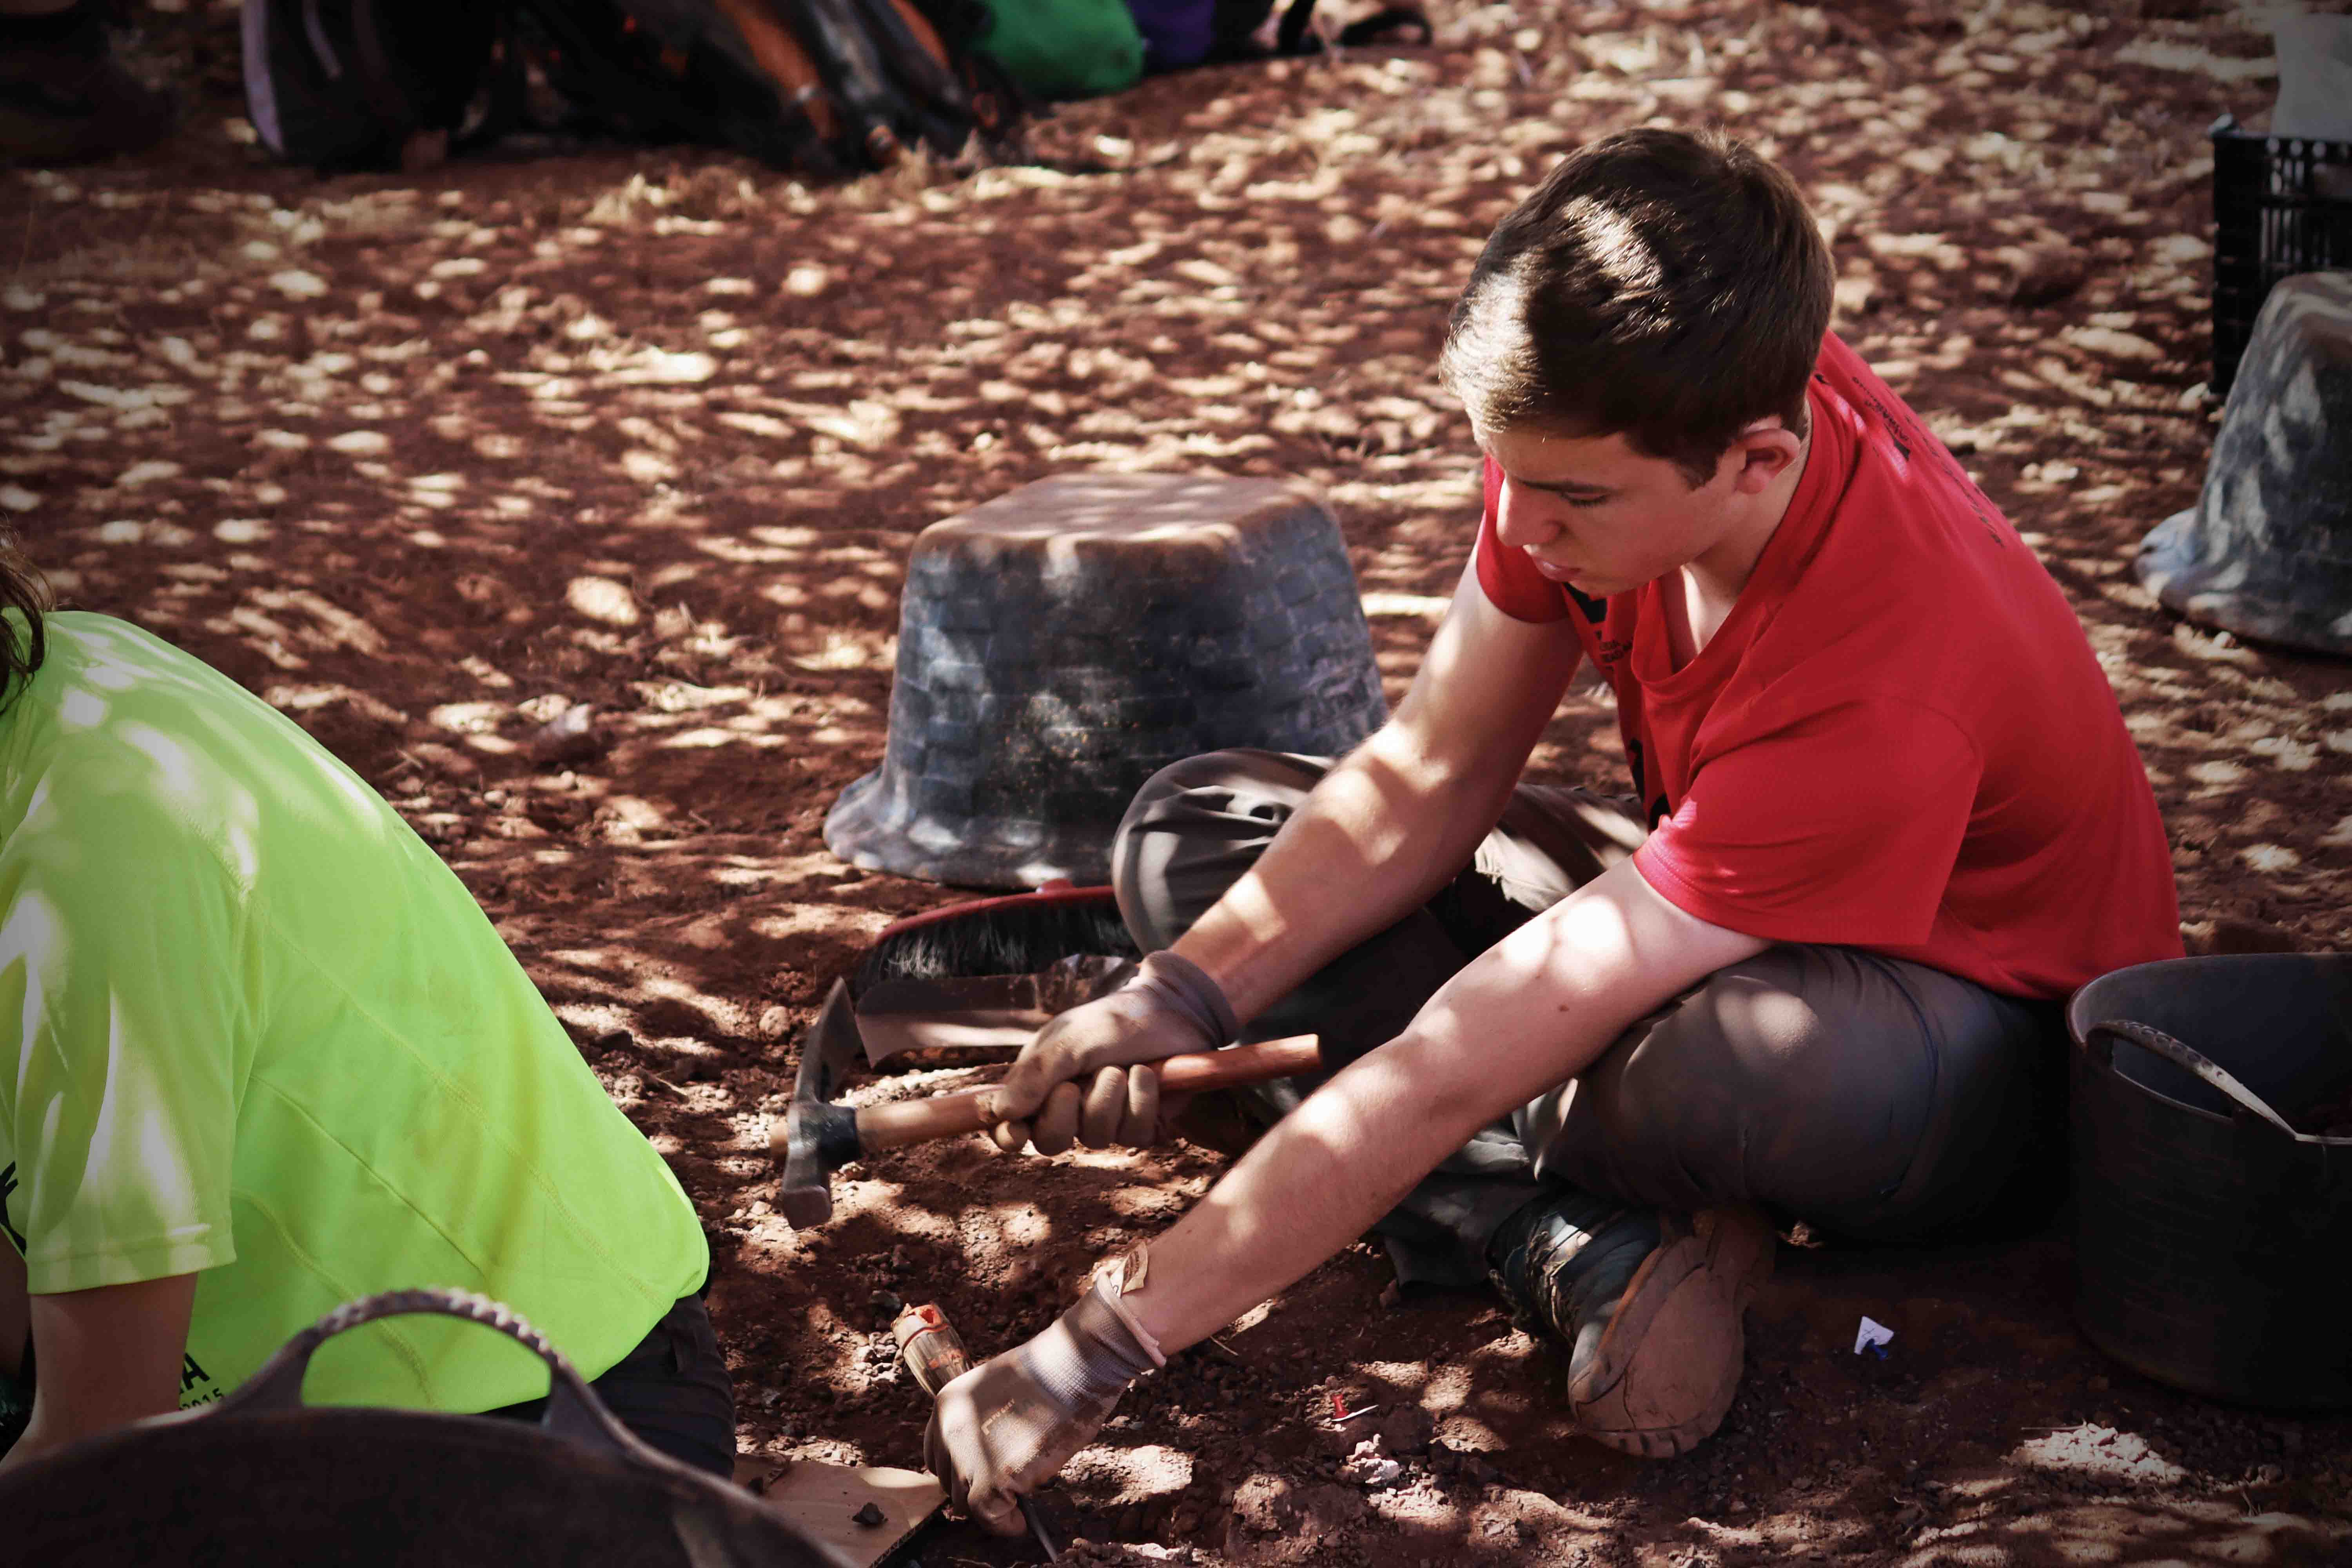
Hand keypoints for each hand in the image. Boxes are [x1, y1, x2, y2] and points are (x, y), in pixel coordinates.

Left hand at [924, 1271, 1161, 1532]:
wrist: (1074, 1362)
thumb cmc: (1051, 1372)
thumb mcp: (999, 1390)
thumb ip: (984, 1423)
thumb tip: (992, 1460)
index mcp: (947, 1405)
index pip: (938, 1457)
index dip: (962, 1473)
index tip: (985, 1478)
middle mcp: (947, 1430)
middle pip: (950, 1484)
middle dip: (978, 1491)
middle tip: (1008, 1490)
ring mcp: (968, 1454)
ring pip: (966, 1504)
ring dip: (993, 1507)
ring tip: (1021, 1498)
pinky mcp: (993, 1477)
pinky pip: (989, 1517)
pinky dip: (1005, 1525)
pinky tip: (1022, 1521)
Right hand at [988, 951, 1236, 1154]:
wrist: (1172, 1009)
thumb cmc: (1115, 1020)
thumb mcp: (1071, 1038)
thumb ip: (1037, 1073)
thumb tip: (1002, 1111)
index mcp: (1041, 1085)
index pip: (1011, 1126)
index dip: (1007, 1137)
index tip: (1017, 1134)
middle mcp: (1071, 1108)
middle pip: (1051, 1141)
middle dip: (1061, 1115)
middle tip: (1072, 1087)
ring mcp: (1108, 1120)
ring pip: (1096, 1136)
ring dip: (1107, 1098)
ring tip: (1119, 1067)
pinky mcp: (1142, 1125)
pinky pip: (1134, 1132)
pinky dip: (1141, 1100)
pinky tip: (1146, 1074)